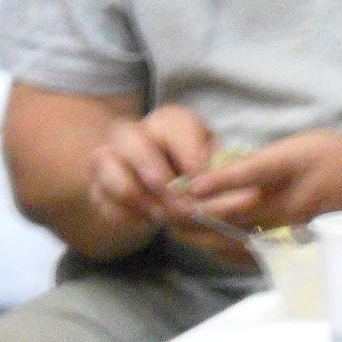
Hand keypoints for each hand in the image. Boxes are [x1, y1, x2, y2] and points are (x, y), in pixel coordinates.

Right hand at [85, 104, 261, 262]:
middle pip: (128, 138)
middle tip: (178, 202)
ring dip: (140, 199)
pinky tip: (151, 221)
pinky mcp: (97, 189)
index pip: (174, 125)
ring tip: (166, 217)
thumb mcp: (219, 167)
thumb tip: (244, 194)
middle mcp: (134, 132)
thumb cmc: (202, 174)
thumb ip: (223, 176)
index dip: (190, 156)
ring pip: (109, 171)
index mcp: (170, 120)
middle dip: (155, 173)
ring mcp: (109, 159)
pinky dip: (129, 216)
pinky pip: (105, 203)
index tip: (205, 181)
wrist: (170, 192)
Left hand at [182, 130, 341, 230]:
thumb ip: (266, 159)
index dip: (217, 180)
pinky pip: (252, 246)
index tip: (188, 185)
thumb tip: (226, 171)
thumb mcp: (305, 144)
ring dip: (206, 230)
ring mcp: (290, 226)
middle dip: (198, 213)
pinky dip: (225, 244)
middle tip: (166, 208)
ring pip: (238, 233)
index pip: (250, 175)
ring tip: (176, 224)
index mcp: (294, 170)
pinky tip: (207, 239)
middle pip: (236, 213)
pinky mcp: (292, 239)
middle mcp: (290, 203)